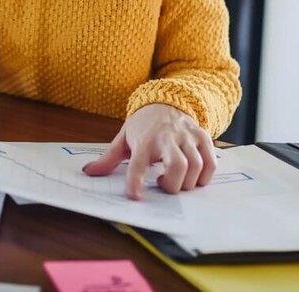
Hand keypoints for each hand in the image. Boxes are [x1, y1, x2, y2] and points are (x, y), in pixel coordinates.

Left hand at [82, 103, 216, 199]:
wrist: (165, 101)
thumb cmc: (144, 126)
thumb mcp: (123, 139)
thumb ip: (108, 158)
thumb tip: (88, 172)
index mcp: (144, 140)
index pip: (138, 163)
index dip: (136, 181)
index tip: (135, 197)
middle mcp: (167, 137)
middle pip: (178, 165)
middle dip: (173, 185)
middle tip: (163, 185)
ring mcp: (188, 137)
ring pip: (196, 166)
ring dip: (187, 182)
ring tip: (175, 180)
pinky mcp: (203, 137)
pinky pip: (211, 162)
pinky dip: (204, 176)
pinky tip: (192, 177)